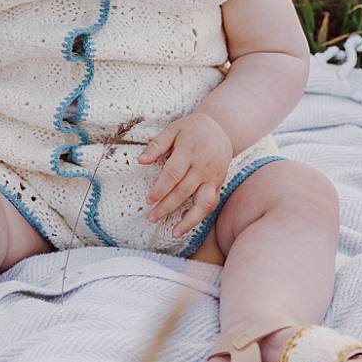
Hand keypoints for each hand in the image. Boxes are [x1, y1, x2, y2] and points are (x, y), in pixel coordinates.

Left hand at [138, 112, 234, 238]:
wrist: (221, 128)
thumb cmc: (192, 128)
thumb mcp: (173, 129)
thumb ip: (157, 145)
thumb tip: (140, 160)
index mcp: (188, 152)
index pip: (172, 174)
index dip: (160, 189)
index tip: (148, 200)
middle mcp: (202, 168)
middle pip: (183, 191)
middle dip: (167, 207)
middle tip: (152, 218)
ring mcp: (212, 178)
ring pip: (203, 204)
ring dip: (189, 220)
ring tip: (174, 232)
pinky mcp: (219, 184)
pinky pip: (211, 203)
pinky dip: (200, 216)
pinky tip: (187, 222)